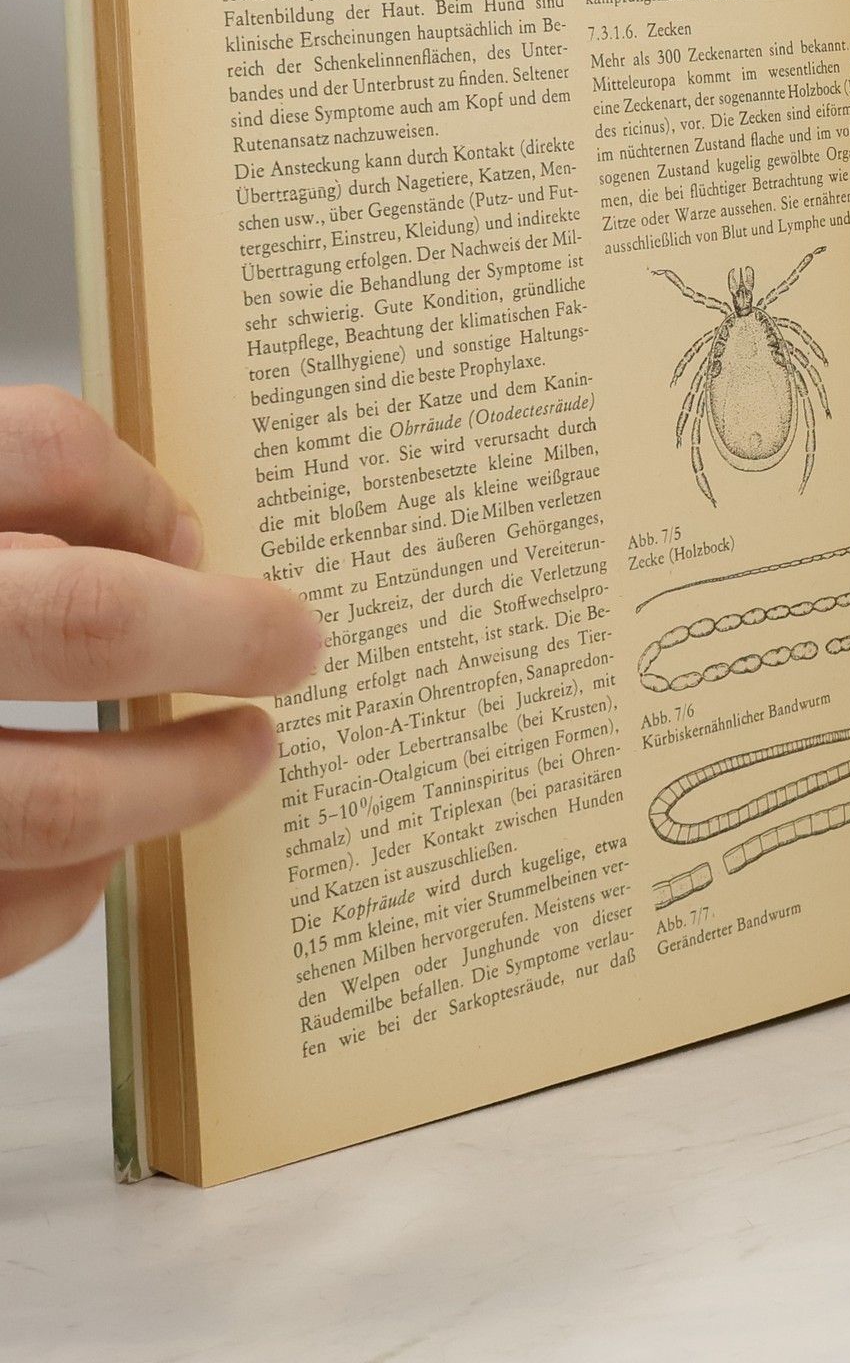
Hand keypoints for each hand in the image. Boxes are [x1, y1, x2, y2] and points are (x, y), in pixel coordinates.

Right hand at [0, 388, 325, 977]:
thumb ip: (16, 519)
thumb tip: (172, 546)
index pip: (35, 450)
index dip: (132, 489)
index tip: (196, 538)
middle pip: (88, 618)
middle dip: (227, 634)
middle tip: (301, 647)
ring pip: (62, 804)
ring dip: (180, 785)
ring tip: (244, 756)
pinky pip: (8, 918)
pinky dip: (72, 891)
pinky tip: (100, 858)